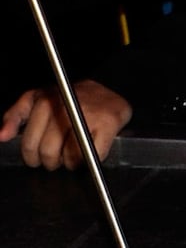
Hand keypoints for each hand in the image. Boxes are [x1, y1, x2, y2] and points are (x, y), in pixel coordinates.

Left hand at [0, 81, 131, 169]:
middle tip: (55, 158)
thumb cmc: (69, 98)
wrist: (109, 87)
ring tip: (72, 156)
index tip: (37, 157)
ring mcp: (89, 115)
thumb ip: (15, 115)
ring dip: (70, 163)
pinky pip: (93, 154)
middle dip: (51, 162)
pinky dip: (90, 160)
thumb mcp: (36, 99)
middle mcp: (66, 107)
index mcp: (45, 102)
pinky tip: (88, 153)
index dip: (33, 157)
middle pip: (50, 152)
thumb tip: (3, 136)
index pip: (31, 144)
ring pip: (71, 156)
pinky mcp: (108, 123)